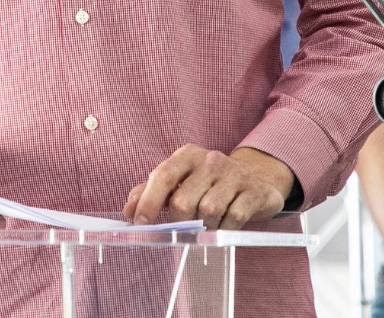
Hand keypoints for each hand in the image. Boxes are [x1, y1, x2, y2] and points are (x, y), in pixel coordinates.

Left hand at [122, 145, 292, 229]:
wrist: (256, 178)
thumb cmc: (208, 183)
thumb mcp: (180, 180)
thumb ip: (150, 192)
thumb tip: (127, 211)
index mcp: (188, 155)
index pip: (163, 176)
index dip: (148, 202)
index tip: (140, 224)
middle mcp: (211, 160)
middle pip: (183, 202)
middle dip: (179, 222)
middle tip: (183, 227)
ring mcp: (235, 174)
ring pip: (208, 212)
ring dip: (204, 227)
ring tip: (207, 224)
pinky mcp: (254, 191)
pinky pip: (234, 219)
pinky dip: (225, 229)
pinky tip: (225, 224)